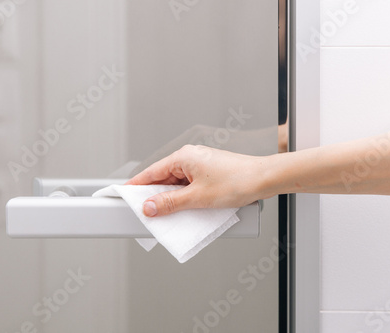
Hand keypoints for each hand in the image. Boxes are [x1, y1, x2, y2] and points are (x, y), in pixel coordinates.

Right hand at [125, 145, 269, 216]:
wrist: (264, 179)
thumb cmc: (236, 181)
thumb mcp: (197, 198)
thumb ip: (170, 203)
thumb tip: (150, 207)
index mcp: (183, 157)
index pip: (151, 172)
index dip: (136, 186)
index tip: (124, 195)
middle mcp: (190, 157)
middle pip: (163, 178)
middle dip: (155, 196)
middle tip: (147, 212)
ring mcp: (200, 164)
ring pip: (177, 183)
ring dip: (172, 198)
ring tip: (168, 214)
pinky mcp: (209, 172)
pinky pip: (189, 184)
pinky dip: (185, 196)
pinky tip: (185, 209)